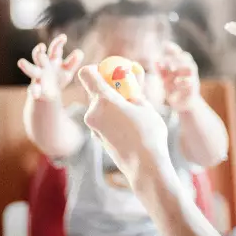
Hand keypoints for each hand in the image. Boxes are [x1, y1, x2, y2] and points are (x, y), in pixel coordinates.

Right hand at [17, 34, 83, 100]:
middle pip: (39, 56)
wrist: (48, 94)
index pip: (55, 48)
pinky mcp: (35, 89)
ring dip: (27, 66)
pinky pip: (33, 89)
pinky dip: (34, 91)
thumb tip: (79, 52)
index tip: (64, 37)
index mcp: (52, 59)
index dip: (58, 42)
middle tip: (41, 47)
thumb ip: (73, 61)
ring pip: (31, 69)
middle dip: (39, 51)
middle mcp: (43, 65)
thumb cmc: (59, 77)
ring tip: (21, 62)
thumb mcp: (68, 70)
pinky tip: (36, 93)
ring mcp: (38, 77)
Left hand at [77, 65, 170, 182]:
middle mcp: (92, 112)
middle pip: (93, 90)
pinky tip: (129, 124)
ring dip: (112, 103)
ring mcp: (92, 127)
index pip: (86, 73)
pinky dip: (112, 116)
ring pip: (99, 106)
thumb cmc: (148, 134)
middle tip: (128, 89)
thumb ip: (133, 88)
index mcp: (103, 100)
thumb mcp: (145, 105)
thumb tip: (131, 74)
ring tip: (133, 110)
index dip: (96, 69)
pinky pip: (102, 119)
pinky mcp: (96, 137)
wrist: (145, 167)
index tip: (110, 72)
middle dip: (109, 87)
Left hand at [159, 42, 200, 110]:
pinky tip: (176, 82)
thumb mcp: (165, 80)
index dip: (174, 48)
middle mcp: (188, 71)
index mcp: (181, 67)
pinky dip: (183, 81)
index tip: (165, 44)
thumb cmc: (175, 91)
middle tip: (165, 62)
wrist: (184, 106)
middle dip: (175, 58)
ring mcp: (193, 78)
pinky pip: (191, 82)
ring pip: (191, 66)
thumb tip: (154, 60)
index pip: (179, 54)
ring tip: (171, 69)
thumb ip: (161, 71)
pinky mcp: (194, 89)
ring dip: (181, 65)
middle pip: (186, 57)